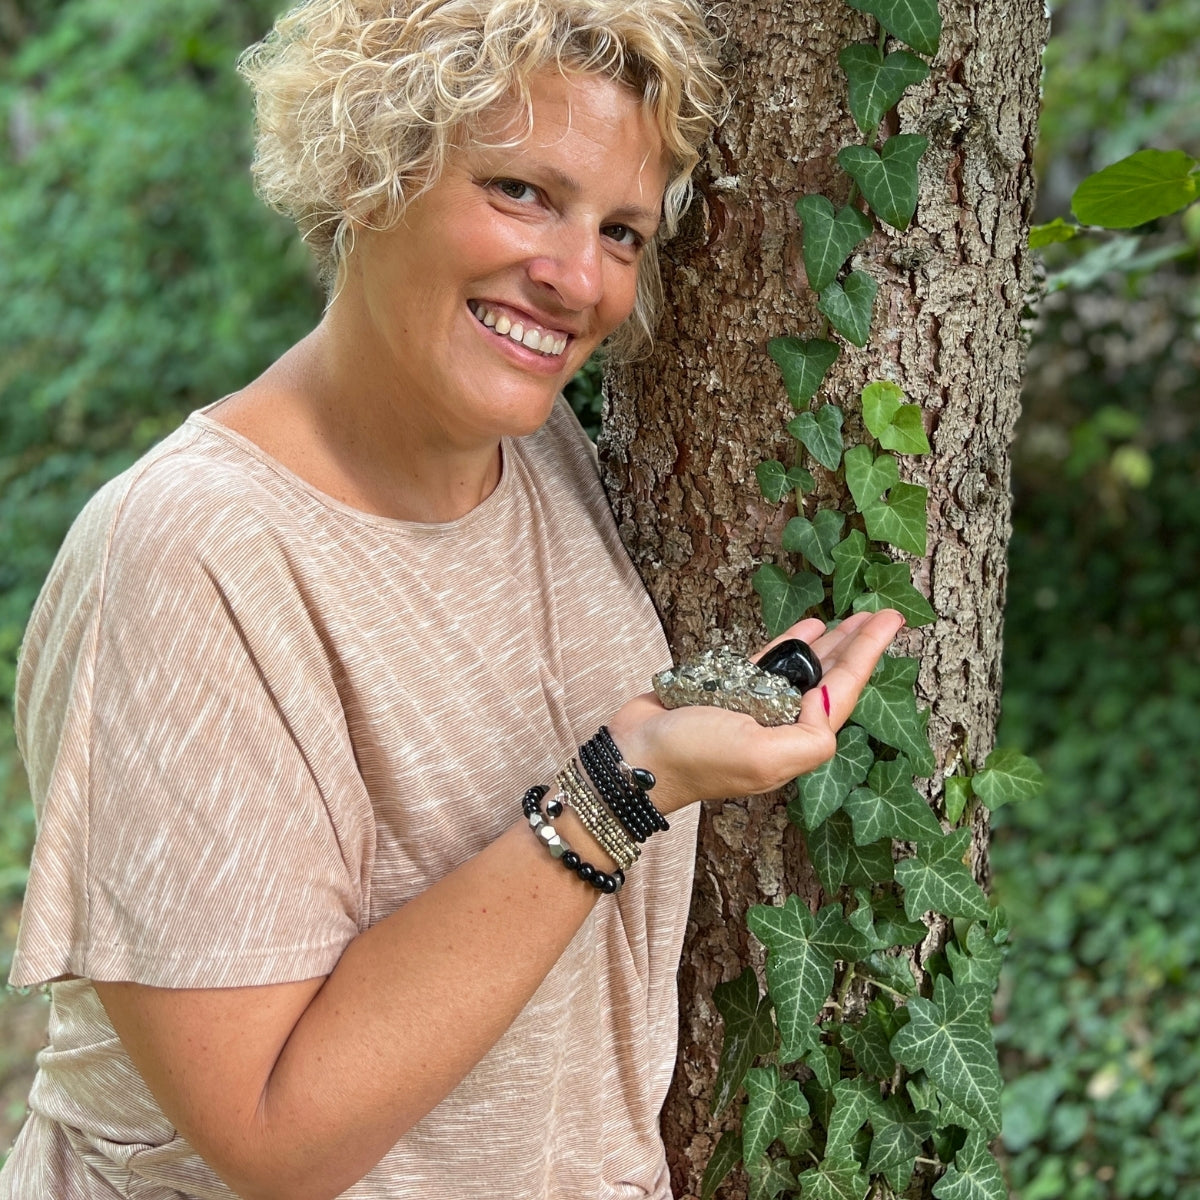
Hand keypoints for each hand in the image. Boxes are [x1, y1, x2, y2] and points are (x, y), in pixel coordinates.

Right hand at [606, 609, 904, 812]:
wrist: (634, 758)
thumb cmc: (693, 758)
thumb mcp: (761, 756)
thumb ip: (808, 737)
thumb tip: (829, 703)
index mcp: (794, 742)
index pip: (842, 692)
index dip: (868, 655)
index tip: (891, 623)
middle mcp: (779, 723)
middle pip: (829, 678)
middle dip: (857, 646)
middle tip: (882, 614)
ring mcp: (753, 706)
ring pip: (801, 668)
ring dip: (828, 642)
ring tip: (852, 618)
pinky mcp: (724, 689)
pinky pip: (766, 662)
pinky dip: (788, 644)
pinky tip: (807, 627)